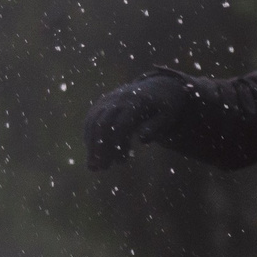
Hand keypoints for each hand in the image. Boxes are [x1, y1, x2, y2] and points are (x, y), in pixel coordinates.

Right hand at [82, 71, 196, 169]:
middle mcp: (119, 98)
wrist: (156, 87)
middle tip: (101, 168)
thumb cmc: (164, 107)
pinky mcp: (102, 103)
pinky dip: (89, 137)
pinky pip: (91, 119)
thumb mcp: (168, 116)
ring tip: (94, 166)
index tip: (121, 162)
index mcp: (137, 102)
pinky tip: (93, 153)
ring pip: (93, 122)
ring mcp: (108, 99)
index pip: (121, 125)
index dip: (118, 145)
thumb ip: (156, 127)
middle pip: (102, 123)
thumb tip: (142, 139)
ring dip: (91, 145)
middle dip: (100, 147)